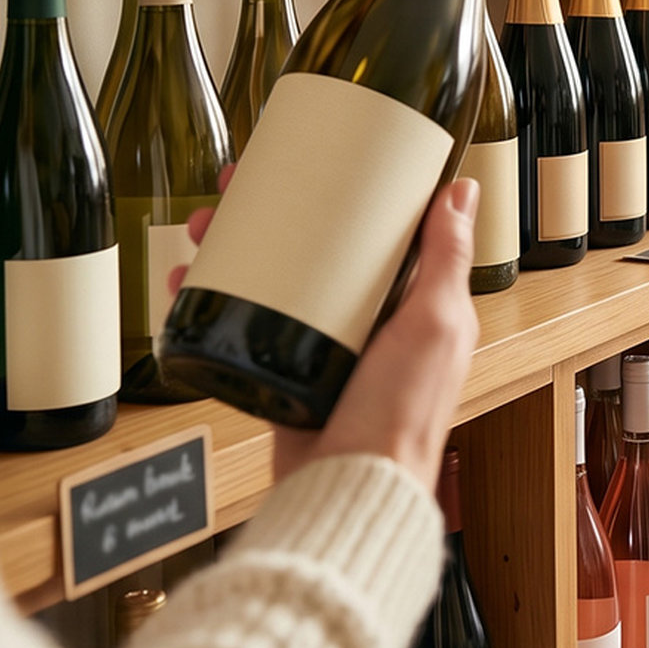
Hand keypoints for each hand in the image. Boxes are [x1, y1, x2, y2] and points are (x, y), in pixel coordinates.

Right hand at [173, 170, 480, 494]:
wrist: (346, 490)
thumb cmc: (400, 416)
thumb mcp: (434, 325)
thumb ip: (447, 261)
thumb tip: (463, 192)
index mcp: (413, 305)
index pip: (377, 228)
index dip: (342, 188)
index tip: (309, 157)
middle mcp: (369, 321)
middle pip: (313, 245)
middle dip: (269, 209)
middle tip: (233, 185)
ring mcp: (323, 344)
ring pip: (272, 276)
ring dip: (233, 244)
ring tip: (202, 224)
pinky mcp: (285, 371)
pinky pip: (246, 322)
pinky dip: (213, 296)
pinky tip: (185, 279)